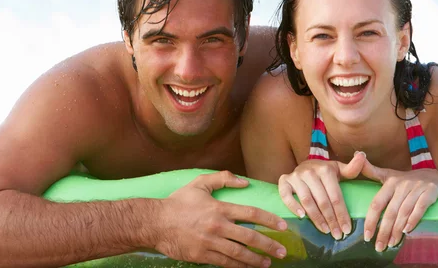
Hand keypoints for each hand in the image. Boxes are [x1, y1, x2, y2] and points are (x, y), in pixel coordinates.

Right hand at [155, 171, 287, 267]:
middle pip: (250, 238)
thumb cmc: (178, 202)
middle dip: (269, 245)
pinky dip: (239, 267)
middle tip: (283, 251)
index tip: (282, 226)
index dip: (269, 220)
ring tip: (269, 263)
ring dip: (257, 260)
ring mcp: (210, 243)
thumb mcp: (200, 184)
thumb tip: (245, 182)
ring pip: (239, 254)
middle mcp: (218, 226)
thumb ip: (223, 178)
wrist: (155, 222)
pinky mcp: (202, 256)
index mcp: (219, 208)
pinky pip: (225, 263)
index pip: (251, 213)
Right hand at [278, 152, 365, 239]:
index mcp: (325, 169)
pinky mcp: (284, 180)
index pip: (335, 196)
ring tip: (325, 230)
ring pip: (307, 201)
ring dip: (316, 218)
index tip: (347, 229)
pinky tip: (301, 217)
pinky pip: (286, 196)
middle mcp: (309, 172)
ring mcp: (295, 176)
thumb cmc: (325, 172)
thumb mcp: (339, 169)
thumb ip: (352, 168)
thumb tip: (362, 155)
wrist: (305, 165)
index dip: (342, 214)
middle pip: (322, 201)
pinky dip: (293, 206)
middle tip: (337, 235)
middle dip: (331, 220)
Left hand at [360, 160, 437, 251]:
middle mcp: (402, 185)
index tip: (366, 236)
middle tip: (379, 247)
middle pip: (390, 211)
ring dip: (397, 230)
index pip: (377, 203)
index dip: (371, 220)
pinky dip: (414, 219)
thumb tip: (357, 154)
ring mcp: (416, 188)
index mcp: (389, 182)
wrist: (435, 176)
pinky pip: (421, 207)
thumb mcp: (388, 175)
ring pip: (404, 212)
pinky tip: (407, 231)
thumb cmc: (406, 180)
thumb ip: (371, 171)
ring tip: (391, 243)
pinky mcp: (430, 192)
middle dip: (384, 231)